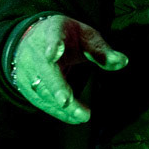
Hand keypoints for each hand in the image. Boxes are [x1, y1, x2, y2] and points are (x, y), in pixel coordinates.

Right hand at [10, 14, 127, 124]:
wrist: (36, 37)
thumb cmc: (68, 37)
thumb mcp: (86, 36)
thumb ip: (102, 50)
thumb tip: (123, 61)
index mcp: (53, 30)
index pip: (52, 36)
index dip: (52, 45)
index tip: (53, 54)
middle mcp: (36, 50)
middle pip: (46, 70)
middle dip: (56, 86)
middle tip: (67, 101)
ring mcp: (28, 68)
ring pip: (43, 89)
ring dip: (61, 105)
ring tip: (83, 116)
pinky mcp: (24, 84)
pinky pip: (41, 100)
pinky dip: (57, 111)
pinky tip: (73, 118)